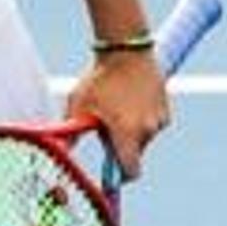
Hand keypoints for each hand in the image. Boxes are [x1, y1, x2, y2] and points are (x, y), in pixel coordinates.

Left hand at [69, 53, 171, 180]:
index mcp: (127, 133)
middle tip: (104, 128)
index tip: (109, 177)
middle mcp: (148, 130)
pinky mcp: (167, 108)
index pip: (130, 171)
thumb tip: (60, 156)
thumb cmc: (98, 78)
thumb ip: (71, 135)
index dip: (119, 177)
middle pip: (134, 154)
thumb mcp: (78, 107)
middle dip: (119, 148)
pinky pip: (152, 123)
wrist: (126, 48)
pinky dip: (140, 119)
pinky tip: (128, 100)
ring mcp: (161, 119)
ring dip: (130, 132)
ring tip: (116, 107)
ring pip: (143, 138)